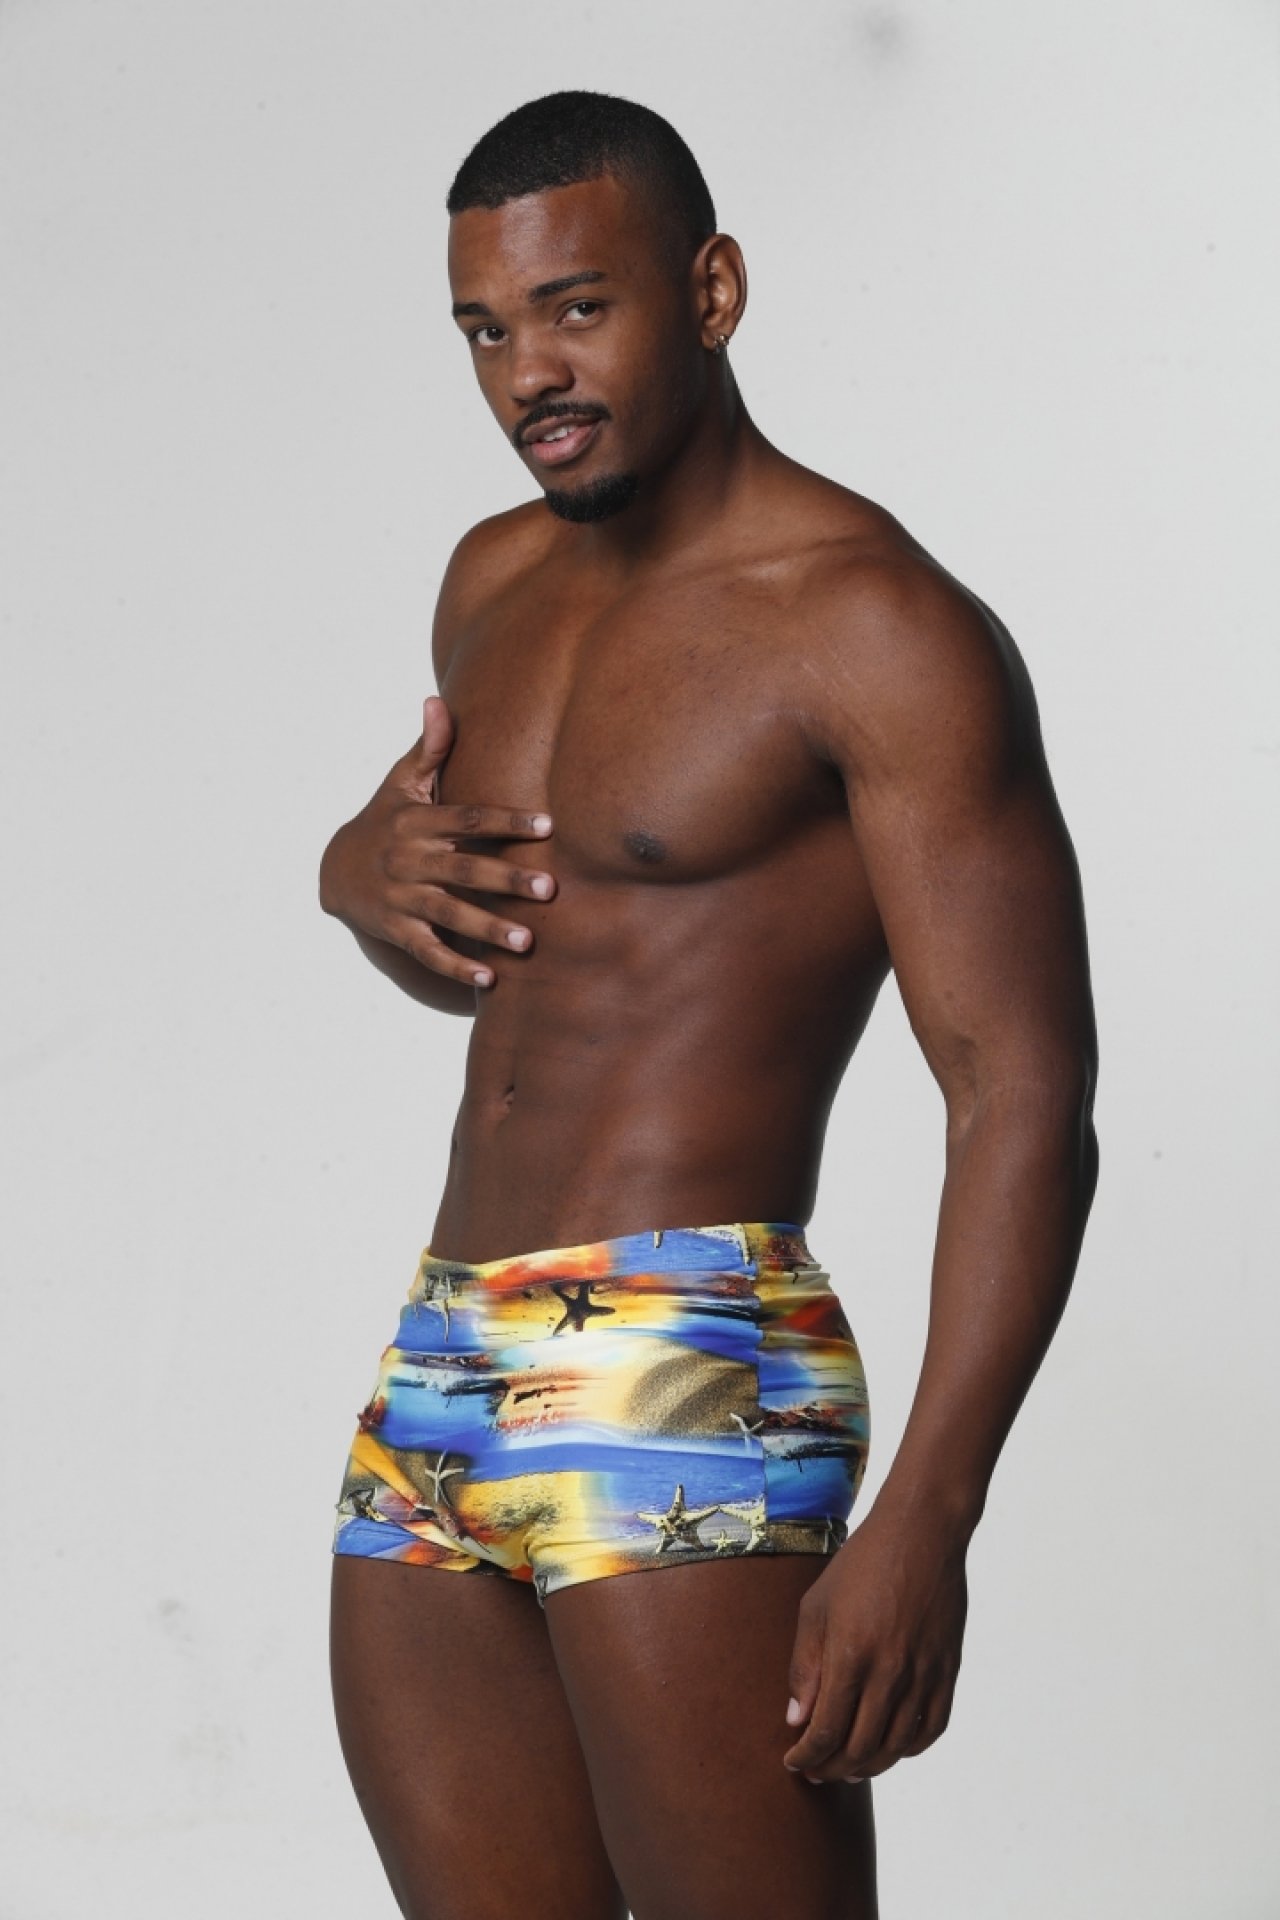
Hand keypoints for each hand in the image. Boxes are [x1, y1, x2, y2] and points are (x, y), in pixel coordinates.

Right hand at [319, 694, 556, 988]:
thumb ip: (428, 748)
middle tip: (549, 890)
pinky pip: (428, 951)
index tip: (546, 826)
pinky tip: (489, 979)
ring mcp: (401, 899)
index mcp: (417, 823)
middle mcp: (409, 861)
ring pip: (448, 914)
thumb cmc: (383, 821)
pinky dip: (456, 967)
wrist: (332, 870)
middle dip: (506, 882)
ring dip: (487, 929)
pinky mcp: (395, 930)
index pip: (468, 819)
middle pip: (463, 871)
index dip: (506, 822)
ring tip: (527, 942)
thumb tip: (438, 700)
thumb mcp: (398, 784)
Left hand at [781, 1501, 968, 1784]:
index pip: (827, 1730)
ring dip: (869, 1765)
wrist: (921, 1532)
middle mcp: (890, 1671)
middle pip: (860, 1747)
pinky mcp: (948, 1670)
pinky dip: (910, 1748)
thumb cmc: (860, 1563)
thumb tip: (797, 1719)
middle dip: (831, 1768)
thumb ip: (805, 1666)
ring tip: (848, 1766)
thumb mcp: (816, 1606)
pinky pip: (932, 1728)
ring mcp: (924, 1673)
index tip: (793, 1760)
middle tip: (816, 1769)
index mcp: (851, 1654)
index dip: (807, 1755)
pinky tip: (891, 1746)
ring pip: (896, 1746)